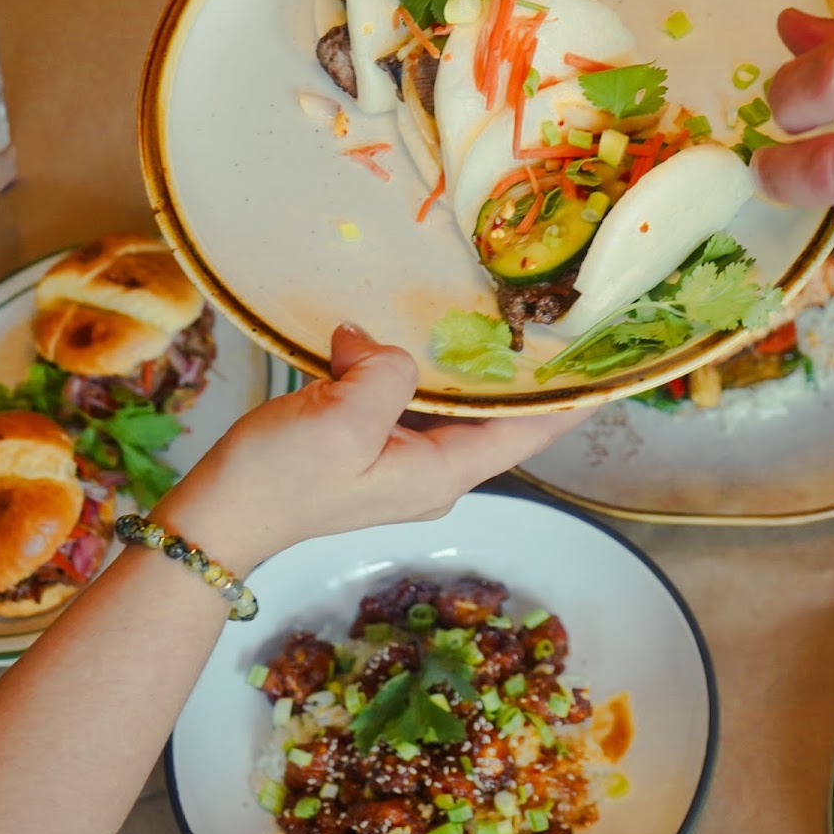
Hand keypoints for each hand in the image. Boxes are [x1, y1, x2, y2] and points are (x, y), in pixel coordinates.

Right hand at [151, 324, 591, 573]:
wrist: (218, 517)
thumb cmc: (279, 479)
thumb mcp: (340, 422)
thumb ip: (388, 375)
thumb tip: (384, 347)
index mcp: (442, 471)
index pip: (528, 432)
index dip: (573, 401)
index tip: (614, 369)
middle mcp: (435, 470)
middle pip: (497, 417)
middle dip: (524, 373)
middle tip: (555, 320)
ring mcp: (402, 459)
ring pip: (449, 402)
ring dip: (461, 364)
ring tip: (493, 316)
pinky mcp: (370, 445)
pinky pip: (407, 397)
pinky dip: (406, 366)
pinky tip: (393, 336)